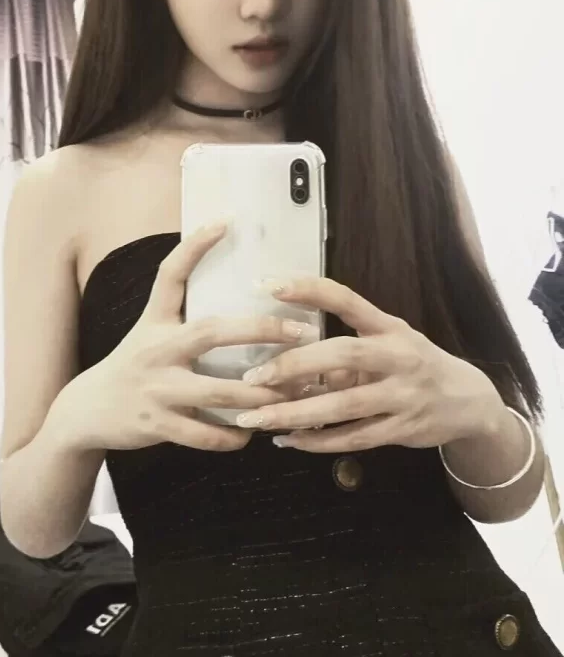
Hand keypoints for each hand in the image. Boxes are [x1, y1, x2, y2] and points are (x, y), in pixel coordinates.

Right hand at [54, 224, 300, 452]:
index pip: (171, 274)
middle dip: (260, 330)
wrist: (86, 411)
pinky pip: (206, 434)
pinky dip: (234, 436)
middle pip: (211, 332)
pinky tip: (252, 430)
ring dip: (261, 394)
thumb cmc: (131, 366)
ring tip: (293, 393)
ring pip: (220, 393)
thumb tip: (234, 300)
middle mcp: (155, 349)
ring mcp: (156, 389)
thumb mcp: (148, 334)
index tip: (224, 223)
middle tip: (300, 331)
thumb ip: (183, 320)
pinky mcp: (157, 425)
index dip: (194, 246)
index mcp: (154, 322)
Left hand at [235, 276, 505, 451]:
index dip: (309, 290)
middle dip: (295, 365)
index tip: (268, 284)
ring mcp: (403, 396)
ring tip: (255, 418)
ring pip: (343, 406)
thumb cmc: (415, 363)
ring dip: (296, 413)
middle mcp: (398, 356)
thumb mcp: (389, 342)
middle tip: (253, 376)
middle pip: (343, 354)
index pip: (346, 299)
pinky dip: (318, 441)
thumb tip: (289, 359)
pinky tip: (288, 440)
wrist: (471, 402)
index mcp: (389, 327)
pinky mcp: (402, 430)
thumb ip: (346, 348)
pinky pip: (353, 438)